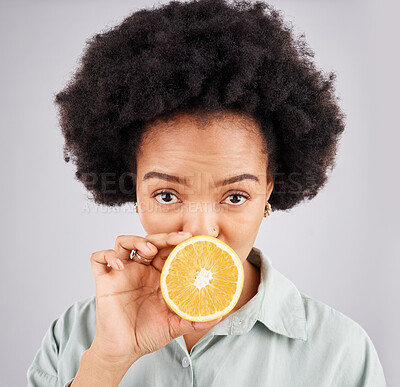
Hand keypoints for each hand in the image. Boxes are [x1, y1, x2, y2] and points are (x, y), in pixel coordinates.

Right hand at [88, 231, 222, 367]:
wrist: (124, 350)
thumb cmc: (148, 334)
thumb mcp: (174, 325)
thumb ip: (195, 318)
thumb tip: (220, 314)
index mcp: (157, 275)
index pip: (166, 250)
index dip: (177, 242)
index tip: (192, 239)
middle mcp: (140, 269)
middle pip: (148, 241)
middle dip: (163, 237)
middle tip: (177, 239)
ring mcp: (121, 273)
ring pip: (124, 242)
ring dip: (136, 240)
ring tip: (148, 250)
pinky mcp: (104, 280)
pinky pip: (99, 258)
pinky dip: (108, 256)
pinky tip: (119, 266)